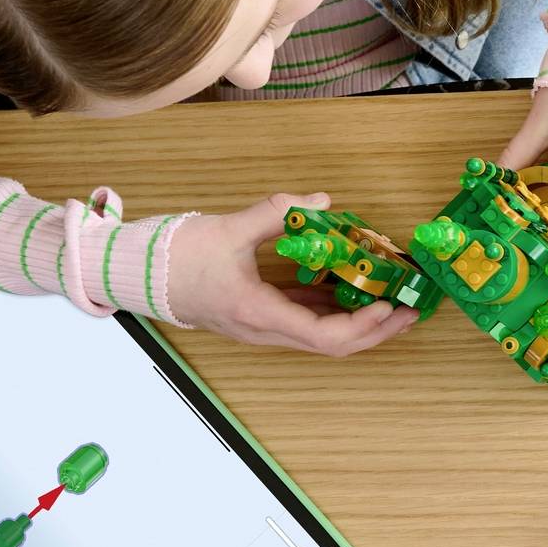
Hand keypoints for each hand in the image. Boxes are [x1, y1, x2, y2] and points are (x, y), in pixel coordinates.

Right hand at [165, 194, 422, 355]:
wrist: (136, 274)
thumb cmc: (176, 256)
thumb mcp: (229, 228)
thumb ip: (276, 212)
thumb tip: (321, 202)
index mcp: (258, 313)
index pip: (323, 336)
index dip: (363, 326)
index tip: (390, 305)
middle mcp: (263, 329)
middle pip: (331, 345)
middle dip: (376, 330)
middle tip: (411, 309)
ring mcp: (261, 327)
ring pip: (320, 336)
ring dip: (360, 323)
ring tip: (394, 302)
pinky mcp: (258, 316)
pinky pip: (304, 321)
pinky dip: (334, 310)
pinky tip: (354, 290)